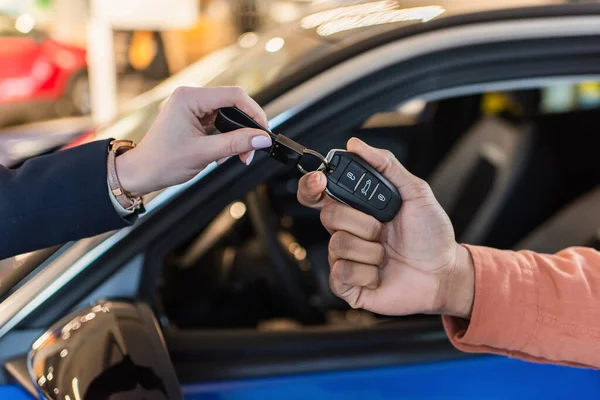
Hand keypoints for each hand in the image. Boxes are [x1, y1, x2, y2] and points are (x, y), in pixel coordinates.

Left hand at [115, 86, 272, 196]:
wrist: (142, 173)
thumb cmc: (163, 162)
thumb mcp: (205, 153)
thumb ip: (236, 143)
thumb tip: (262, 138)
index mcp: (190, 97)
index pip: (234, 96)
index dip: (254, 113)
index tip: (263, 133)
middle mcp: (191, 97)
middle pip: (233, 105)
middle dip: (245, 129)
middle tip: (250, 152)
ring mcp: (192, 107)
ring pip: (228, 115)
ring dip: (236, 136)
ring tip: (235, 156)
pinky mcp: (193, 118)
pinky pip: (219, 123)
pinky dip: (226, 139)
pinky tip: (222, 154)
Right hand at [297, 138, 474, 317]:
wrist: (444, 274)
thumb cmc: (431, 236)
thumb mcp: (416, 192)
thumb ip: (387, 165)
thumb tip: (356, 144)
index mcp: (357, 207)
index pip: (319, 193)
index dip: (311, 185)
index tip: (320, 180)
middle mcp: (348, 230)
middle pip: (328, 216)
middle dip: (362, 222)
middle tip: (382, 229)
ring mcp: (346, 257)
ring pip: (338, 245)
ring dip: (370, 250)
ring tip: (386, 254)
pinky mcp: (347, 284)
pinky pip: (341, 272)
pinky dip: (367, 273)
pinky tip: (379, 274)